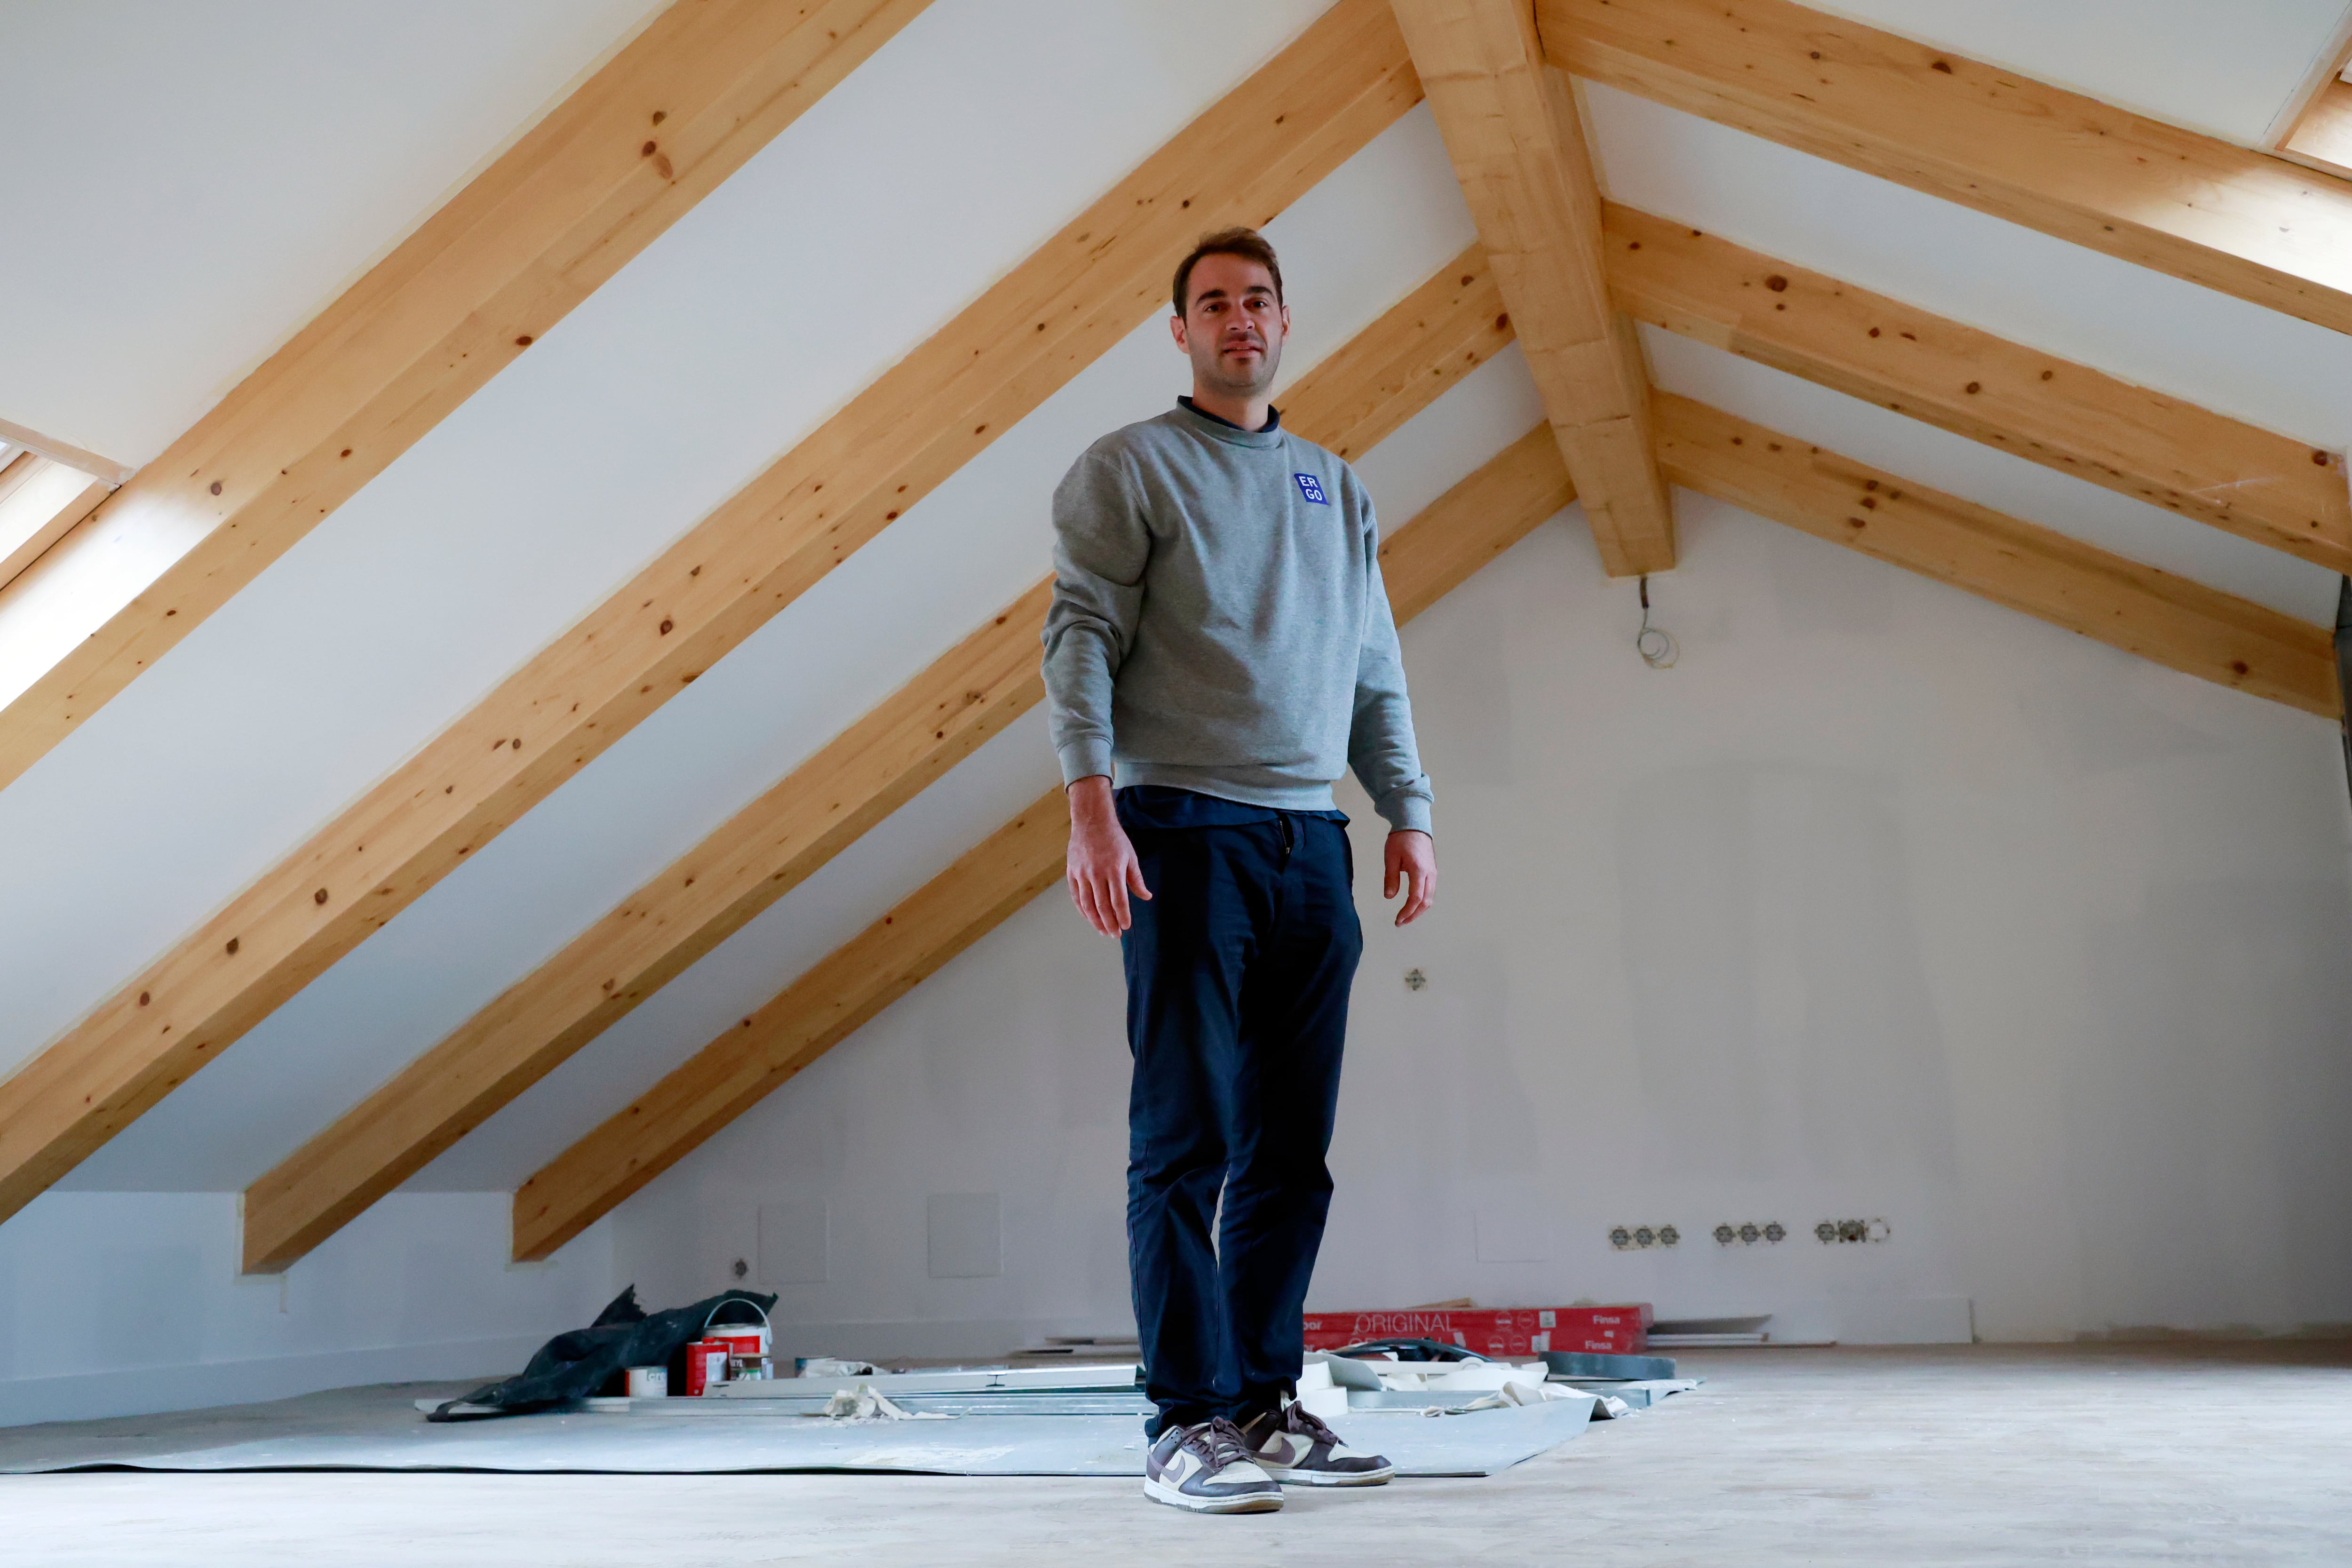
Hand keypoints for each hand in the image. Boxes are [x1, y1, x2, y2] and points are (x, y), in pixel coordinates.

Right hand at [1065, 776, 1149, 936]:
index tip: (1126, 927)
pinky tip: (1089, 917)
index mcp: (1114, 869)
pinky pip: (1076, 896)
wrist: (1091, 821)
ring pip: (1087, 904)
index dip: (1122, 916)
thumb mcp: (1130, 856)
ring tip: (1103, 930)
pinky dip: (1082, 909)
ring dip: (1095, 920)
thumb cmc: (1114, 839)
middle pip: (1102, 906)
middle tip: (1115, 935)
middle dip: (1109, 923)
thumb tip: (1146, 897)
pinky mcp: (1072, 872)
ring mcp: (1082, 873)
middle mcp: (1097, 873)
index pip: (1119, 900)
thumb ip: (1136, 879)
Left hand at [1384, 830, 1434, 926]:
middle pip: (1426, 902)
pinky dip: (1422, 901)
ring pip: (1430, 897)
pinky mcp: (1432, 871)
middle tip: (1401, 922)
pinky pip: (1430, 890)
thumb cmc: (1401, 839)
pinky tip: (1412, 904)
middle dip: (1414, 915)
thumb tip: (1389, 896)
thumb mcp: (1391, 858)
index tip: (1398, 919)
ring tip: (1406, 916)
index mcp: (1419, 870)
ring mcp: (1433, 872)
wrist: (1414, 824)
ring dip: (1419, 909)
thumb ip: (1391, 878)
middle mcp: (1430, 874)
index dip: (1407, 911)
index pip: (1415, 898)